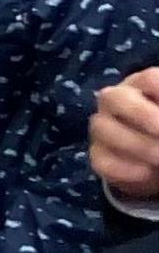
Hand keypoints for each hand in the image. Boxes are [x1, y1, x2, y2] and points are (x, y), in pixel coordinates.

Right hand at [98, 68, 158, 203]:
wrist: (155, 161)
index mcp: (143, 86)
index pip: (149, 79)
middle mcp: (115, 101)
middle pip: (114, 97)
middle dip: (144, 116)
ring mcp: (102, 128)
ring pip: (103, 128)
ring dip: (138, 145)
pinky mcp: (98, 156)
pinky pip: (101, 160)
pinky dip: (125, 168)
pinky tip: (147, 172)